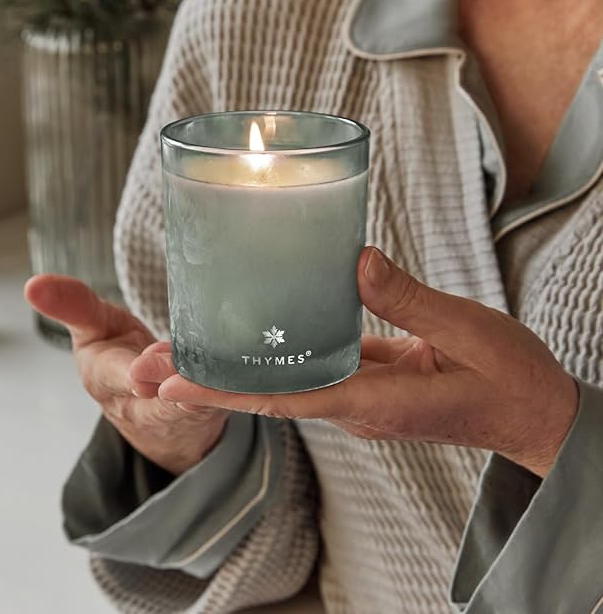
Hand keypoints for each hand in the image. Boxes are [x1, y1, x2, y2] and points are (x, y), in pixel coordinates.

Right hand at [24, 275, 227, 475]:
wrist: (156, 410)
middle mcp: (146, 402)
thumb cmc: (123, 362)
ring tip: (217, 374)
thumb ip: (73, 305)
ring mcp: (185, 407)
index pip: (115, 377)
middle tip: (181, 370)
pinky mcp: (217, 405)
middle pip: (160, 396)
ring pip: (197, 402)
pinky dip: (238, 392)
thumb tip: (34, 285)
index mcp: (108, 378)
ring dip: (206, 389)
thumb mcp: (94, 330)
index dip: (130, 376)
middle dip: (171, 382)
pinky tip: (253, 378)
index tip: (138, 374)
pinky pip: (228, 400)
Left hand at [155, 248, 577, 477]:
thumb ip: (408, 300)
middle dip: (205, 383)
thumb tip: (354, 262)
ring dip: (228, 371)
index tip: (170, 384)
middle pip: (266, 396)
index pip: (284, 399)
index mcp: (374, 401)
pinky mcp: (364, 379)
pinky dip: (269, 356)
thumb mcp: (466, 330)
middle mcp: (353, 405)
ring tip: (176, 350)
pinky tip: (248, 332)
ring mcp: (356, 395)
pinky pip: (307, 368)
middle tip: (145, 366)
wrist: (530, 413)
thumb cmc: (507, 378)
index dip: (223, 391)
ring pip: (279, 384)